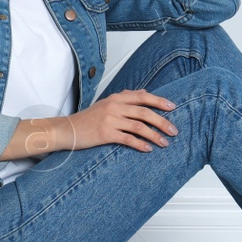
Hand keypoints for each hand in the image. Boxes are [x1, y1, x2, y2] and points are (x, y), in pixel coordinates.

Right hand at [58, 89, 177, 151]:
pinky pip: (128, 139)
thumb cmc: (88, 118)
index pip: (143, 96)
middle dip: (162, 121)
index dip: (159, 101)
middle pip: (145, 112)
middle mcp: (114, 106)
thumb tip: (145, 92)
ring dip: (155, 135)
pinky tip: (148, 149)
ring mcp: (110, 119)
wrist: (68, 129)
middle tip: (174, 130)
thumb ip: (125, 97)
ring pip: (139, 126)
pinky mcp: (105, 133)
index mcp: (116, 97)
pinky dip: (140, 144)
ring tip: (165, 143)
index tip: (173, 107)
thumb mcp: (106, 103)